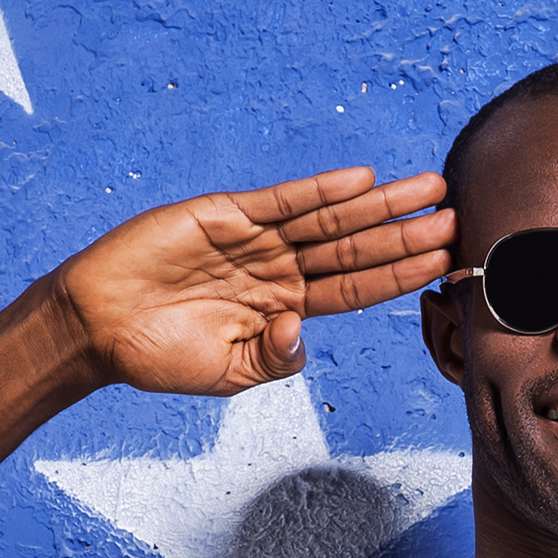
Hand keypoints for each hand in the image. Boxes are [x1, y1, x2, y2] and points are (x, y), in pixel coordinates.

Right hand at [51, 166, 453, 397]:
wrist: (101, 330)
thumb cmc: (161, 356)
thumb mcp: (229, 374)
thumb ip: (273, 358)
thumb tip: (301, 332)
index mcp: (287, 310)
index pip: (358, 292)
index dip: (401, 276)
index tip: (444, 264)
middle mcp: (281, 270)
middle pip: (357, 250)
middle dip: (406, 234)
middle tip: (456, 216)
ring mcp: (257, 240)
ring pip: (331, 221)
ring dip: (380, 206)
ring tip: (427, 192)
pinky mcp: (226, 215)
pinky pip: (283, 201)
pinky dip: (321, 191)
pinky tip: (360, 182)